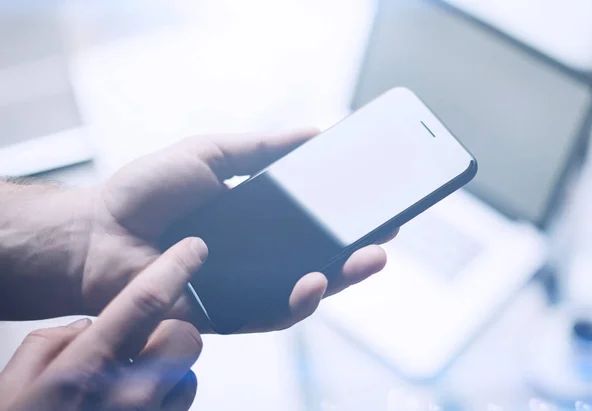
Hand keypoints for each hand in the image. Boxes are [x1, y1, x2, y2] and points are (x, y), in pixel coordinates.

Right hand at [0, 238, 204, 410]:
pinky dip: (169, 400)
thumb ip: (49, 343)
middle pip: (186, 337)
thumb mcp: (11, 386)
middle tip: (146, 341)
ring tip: (134, 383)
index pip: (145, 302)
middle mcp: (127, 395)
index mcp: (84, 368)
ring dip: (171, 372)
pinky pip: (183, 407)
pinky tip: (138, 407)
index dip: (175, 267)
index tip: (194, 248)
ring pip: (191, 376)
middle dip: (172, 332)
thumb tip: (86, 326)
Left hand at [87, 129, 395, 331]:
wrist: (98, 233)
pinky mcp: (225, 315)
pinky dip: (294, 302)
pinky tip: (313, 281)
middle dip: (357, 251)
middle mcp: (257, 258)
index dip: (346, 217)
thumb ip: (261, 148)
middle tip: (387, 235)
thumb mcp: (210, 154)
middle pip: (317, 259)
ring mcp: (244, 288)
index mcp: (258, 222)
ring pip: (302, 292)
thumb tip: (314, 132)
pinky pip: (268, 314)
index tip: (378, 204)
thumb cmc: (147, 193)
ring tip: (368, 259)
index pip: (312, 223)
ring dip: (339, 279)